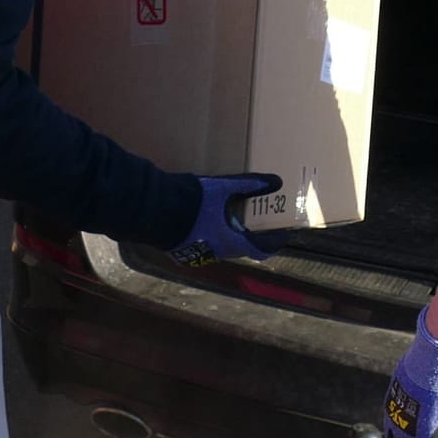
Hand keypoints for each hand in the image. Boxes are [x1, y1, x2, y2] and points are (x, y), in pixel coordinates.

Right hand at [168, 173, 287, 265]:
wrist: (156, 209)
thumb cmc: (194, 201)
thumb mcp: (224, 188)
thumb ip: (250, 184)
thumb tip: (277, 181)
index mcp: (231, 242)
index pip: (260, 250)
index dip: (273, 243)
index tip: (281, 235)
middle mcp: (218, 253)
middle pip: (241, 249)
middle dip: (250, 237)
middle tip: (256, 223)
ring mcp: (199, 255)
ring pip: (222, 248)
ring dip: (230, 237)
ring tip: (232, 220)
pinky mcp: (183, 252)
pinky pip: (204, 246)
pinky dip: (211, 237)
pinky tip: (207, 223)